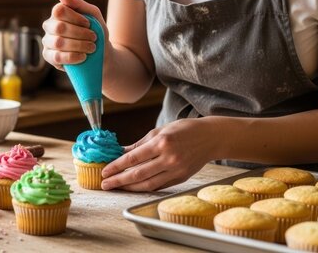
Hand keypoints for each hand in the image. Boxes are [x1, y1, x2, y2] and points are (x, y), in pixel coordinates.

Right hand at [41, 0, 108, 70]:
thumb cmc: (95, 31)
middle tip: (93, 38)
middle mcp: (49, 26)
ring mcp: (47, 42)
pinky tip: (83, 56)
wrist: (100, 53)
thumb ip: (78, 3)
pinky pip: (57, 57)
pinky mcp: (48, 56)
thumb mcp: (92, 14)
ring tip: (91, 48)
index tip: (89, 24)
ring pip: (58, 43)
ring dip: (79, 45)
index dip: (76, 17)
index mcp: (57, 14)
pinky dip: (72, 57)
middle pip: (59, 27)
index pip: (59, 10)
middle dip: (80, 33)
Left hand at [101, 118, 222, 190]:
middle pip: (138, 174)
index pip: (133, 158)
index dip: (117, 166)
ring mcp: (176, 170)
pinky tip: (133, 187)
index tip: (105, 171)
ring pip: (148, 184)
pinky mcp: (181, 178)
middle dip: (119, 180)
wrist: (212, 137)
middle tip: (105, 184)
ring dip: (129, 187)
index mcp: (162, 143)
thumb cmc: (184, 129)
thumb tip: (121, 152)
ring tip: (116, 187)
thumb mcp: (160, 131)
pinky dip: (144, 187)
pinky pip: (159, 186)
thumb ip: (140, 144)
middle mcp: (169, 158)